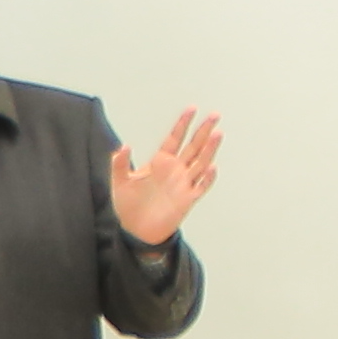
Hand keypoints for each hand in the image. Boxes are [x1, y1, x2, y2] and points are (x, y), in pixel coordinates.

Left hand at [111, 107, 221, 246]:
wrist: (136, 230)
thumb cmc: (129, 205)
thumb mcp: (119, 182)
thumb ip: (119, 164)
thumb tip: (123, 146)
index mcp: (160, 161)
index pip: (175, 138)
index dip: (183, 124)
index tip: (191, 109)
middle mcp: (175, 170)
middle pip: (193, 146)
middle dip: (203, 131)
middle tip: (214, 115)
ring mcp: (183, 184)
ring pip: (200, 162)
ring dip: (210, 149)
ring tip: (218, 134)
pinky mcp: (187, 199)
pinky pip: (200, 187)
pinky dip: (207, 178)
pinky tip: (211, 167)